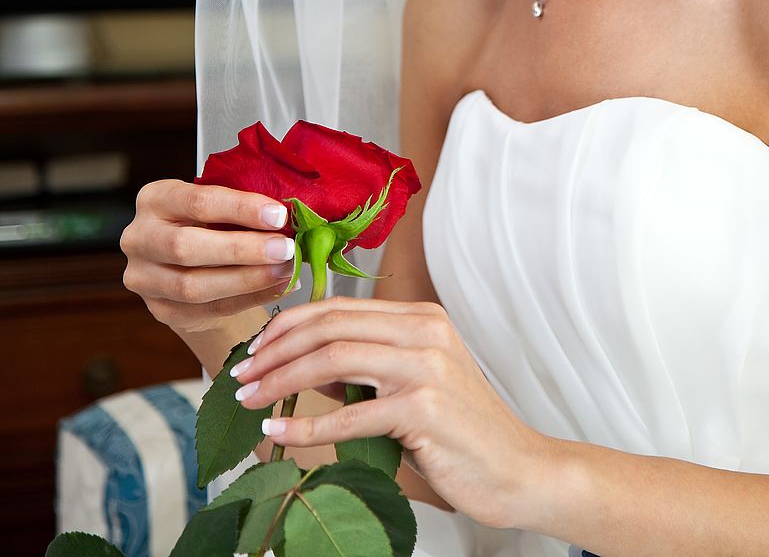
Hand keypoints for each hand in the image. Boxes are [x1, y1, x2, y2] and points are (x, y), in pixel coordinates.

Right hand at [120, 179, 299, 333]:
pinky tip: (278, 287)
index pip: (196, 201)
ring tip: (286, 270)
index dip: (239, 208)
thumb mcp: (219, 208)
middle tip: (285, 249)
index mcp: (154, 199)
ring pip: (194, 286)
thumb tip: (290, 215)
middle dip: (242, 249)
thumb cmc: (210, 227)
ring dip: (248, 279)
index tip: (278, 215)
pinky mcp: (161, 310)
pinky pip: (210, 309)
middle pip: (186, 247)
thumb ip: (243, 209)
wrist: (193, 267)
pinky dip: (251, 299)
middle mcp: (139, 237)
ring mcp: (144, 278)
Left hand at [232, 296, 545, 527]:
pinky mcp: (426, 408)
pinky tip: (277, 434)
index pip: (337, 309)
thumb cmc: (460, 431)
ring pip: (333, 359)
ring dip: (280, 380)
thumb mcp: (411, 384)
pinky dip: (305, 426)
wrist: (517, 470)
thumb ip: (364, 368)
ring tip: (249, 400)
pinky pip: (349, 415)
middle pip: (330, 326)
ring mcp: (427, 367)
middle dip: (274, 350)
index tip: (254, 352)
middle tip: (241, 375)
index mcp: (421, 318)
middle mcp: (425, 331)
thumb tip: (300, 364)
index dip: (287, 326)